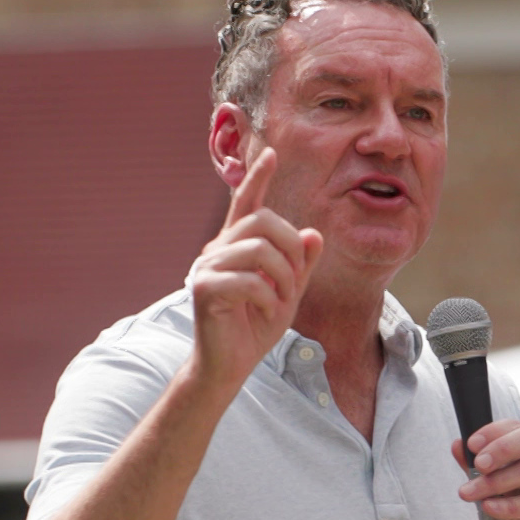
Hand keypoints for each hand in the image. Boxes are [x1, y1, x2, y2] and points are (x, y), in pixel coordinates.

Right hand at [185, 147, 324, 390]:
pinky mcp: (204, 288)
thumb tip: (314, 234)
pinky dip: (269, 299)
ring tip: (280, 301)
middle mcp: (217, 250)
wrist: (229, 366)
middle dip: (292, 249)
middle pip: (264, 222)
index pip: (247, 205)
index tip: (272, 154)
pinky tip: (266, 313)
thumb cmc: (255, 328)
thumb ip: (301, 265)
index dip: (258, 179)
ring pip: (259, 250)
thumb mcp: (288, 294)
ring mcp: (207, 267)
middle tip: (295, 281)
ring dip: (282, 278)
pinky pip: (249, 280)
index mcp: (235, 247)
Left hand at [454, 422, 519, 519]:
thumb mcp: (491, 495)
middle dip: (501, 448)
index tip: (471, 444)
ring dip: (494, 483)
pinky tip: (490, 508)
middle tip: (478, 465)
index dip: (494, 432)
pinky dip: (510, 506)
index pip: (517, 429)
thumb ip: (477, 472)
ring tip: (470, 494)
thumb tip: (457, 446)